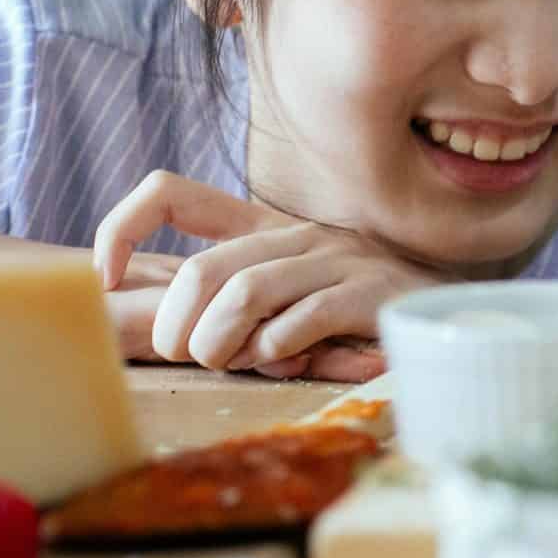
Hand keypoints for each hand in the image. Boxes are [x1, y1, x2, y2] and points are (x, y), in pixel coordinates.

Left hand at [93, 172, 429, 381]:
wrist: (450, 311)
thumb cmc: (356, 312)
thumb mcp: (287, 296)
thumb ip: (236, 305)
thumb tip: (171, 335)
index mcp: (263, 227)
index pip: (173, 194)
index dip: (123, 229)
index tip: (107, 281)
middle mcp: (295, 235)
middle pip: (204, 269)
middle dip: (176, 324)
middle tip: (183, 355)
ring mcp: (335, 260)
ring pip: (245, 292)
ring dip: (220, 341)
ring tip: (227, 363)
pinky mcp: (368, 292)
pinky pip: (302, 318)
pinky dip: (277, 349)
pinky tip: (283, 360)